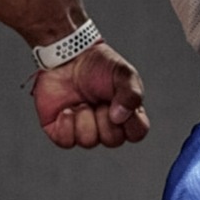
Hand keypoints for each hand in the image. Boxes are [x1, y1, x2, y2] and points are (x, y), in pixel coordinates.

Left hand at [31, 41, 150, 148]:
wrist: (67, 58)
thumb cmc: (99, 64)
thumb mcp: (123, 72)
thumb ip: (131, 93)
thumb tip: (121, 117)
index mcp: (126, 112)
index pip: (137, 132)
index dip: (131, 123)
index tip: (122, 105)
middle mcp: (107, 125)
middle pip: (113, 140)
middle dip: (104, 118)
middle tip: (100, 100)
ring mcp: (85, 129)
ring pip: (89, 141)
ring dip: (84, 117)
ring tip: (81, 101)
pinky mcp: (62, 132)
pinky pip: (66, 141)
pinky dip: (66, 123)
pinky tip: (67, 109)